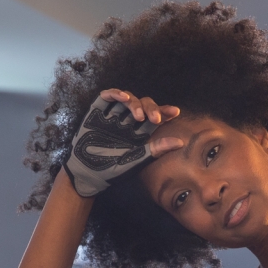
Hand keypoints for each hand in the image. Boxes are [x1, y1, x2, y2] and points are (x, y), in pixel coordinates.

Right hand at [64, 89, 185, 197]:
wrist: (86, 174)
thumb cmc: (111, 171)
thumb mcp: (136, 161)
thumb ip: (156, 150)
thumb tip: (181, 142)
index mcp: (138, 133)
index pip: (155, 118)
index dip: (164, 112)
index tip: (175, 112)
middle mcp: (127, 122)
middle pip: (143, 105)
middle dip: (150, 108)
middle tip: (154, 119)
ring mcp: (112, 116)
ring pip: (127, 99)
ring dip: (134, 102)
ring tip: (137, 114)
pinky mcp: (97, 112)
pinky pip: (106, 97)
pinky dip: (115, 94)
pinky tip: (122, 97)